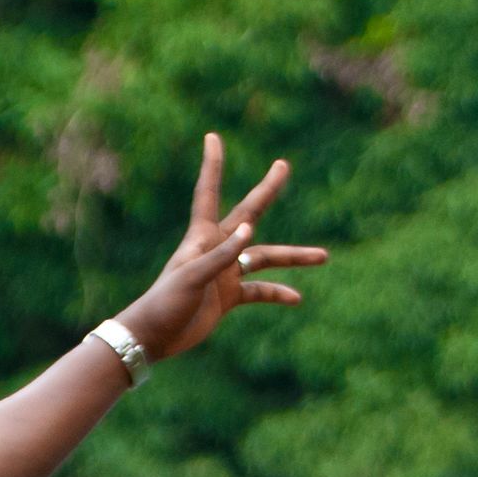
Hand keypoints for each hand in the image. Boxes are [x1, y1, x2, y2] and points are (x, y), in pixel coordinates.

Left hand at [117, 135, 325, 359]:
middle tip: (283, 166)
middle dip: (267, 191)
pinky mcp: (228, 297)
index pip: (208, 192)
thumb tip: (250, 230)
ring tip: (324, 255)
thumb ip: (221, 255)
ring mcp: (224, 273)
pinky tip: (296, 298)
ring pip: (265, 257)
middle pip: (249, 214)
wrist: (153, 338)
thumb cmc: (165, 304)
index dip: (212, 165)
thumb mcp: (192, 277)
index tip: (212, 137)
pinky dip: (277, 293)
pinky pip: (259, 290)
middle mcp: (215, 249)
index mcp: (201, 237)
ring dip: (293, 257)